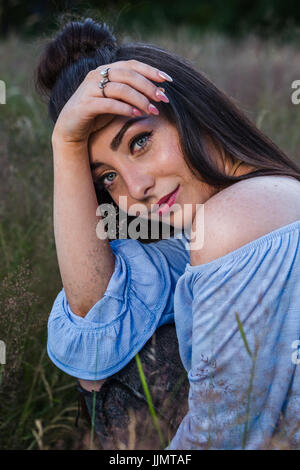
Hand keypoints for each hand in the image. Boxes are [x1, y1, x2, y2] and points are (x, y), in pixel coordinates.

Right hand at [51, 59, 170, 145]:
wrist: (71, 130)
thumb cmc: (97, 115)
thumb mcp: (119, 103)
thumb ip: (135, 95)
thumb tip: (161, 91)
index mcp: (105, 71)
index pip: (131, 65)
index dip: (150, 70)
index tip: (168, 79)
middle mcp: (96, 75)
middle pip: (128, 75)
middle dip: (148, 87)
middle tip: (164, 99)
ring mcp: (89, 89)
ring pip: (120, 88)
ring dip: (140, 99)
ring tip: (153, 110)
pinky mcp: (85, 105)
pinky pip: (108, 103)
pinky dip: (124, 108)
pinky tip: (136, 114)